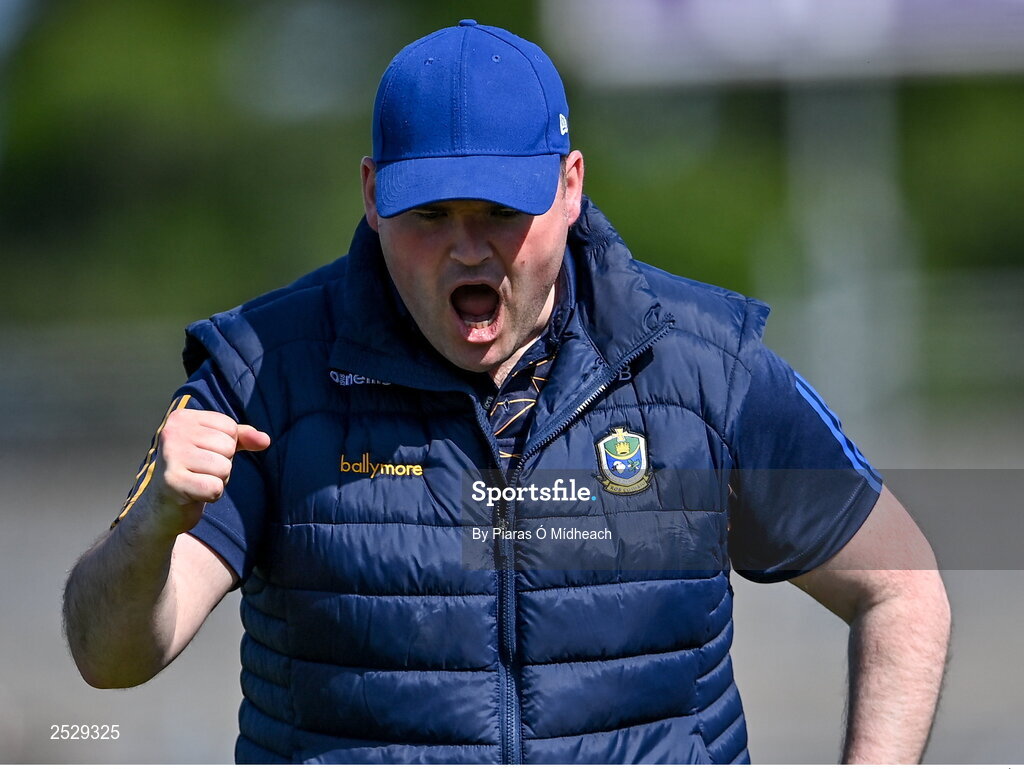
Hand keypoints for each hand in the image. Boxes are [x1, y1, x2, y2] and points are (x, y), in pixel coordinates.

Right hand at [148, 409, 270, 536]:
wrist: (164, 506)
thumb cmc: (195, 470)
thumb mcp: (218, 447)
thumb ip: (243, 438)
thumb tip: (265, 440)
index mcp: (182, 417)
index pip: (230, 427)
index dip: (226, 446)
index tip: (203, 455)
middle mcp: (172, 432)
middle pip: (227, 447)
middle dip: (222, 465)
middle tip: (200, 472)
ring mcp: (170, 456)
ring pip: (223, 468)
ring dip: (217, 480)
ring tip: (197, 481)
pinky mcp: (172, 482)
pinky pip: (215, 488)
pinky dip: (211, 495)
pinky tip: (194, 494)